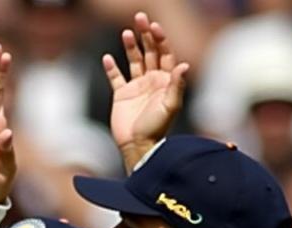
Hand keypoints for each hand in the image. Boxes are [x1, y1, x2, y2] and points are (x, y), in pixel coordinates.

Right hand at [105, 12, 188, 169]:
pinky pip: (116, 78)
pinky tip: (107, 58)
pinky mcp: (121, 95)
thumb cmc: (157, 129)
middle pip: (149, 51)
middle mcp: (151, 79)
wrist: (138, 146)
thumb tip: (184, 64)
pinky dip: (111, 68)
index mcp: (165, 80)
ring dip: (130, 46)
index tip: (154, 27)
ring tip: (126, 33)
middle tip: (140, 18)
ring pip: (133, 60)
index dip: (160, 38)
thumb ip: (176, 85)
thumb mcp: (170, 107)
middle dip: (145, 35)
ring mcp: (136, 87)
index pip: (164, 53)